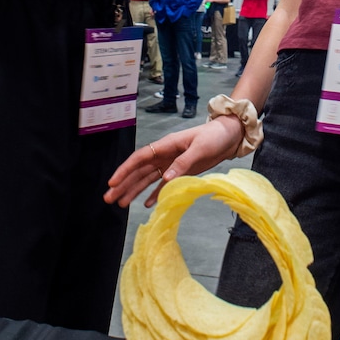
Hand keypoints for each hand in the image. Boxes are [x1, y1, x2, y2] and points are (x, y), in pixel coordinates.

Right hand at [104, 114, 243, 207]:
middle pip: (139, 171)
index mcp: (165, 146)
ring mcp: (171, 164)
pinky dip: (154, 194)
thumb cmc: (214, 136)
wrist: (229, 136)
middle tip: (109, 199)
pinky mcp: (181, 172)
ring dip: (134, 190)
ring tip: (121, 204)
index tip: (113, 183)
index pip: (139, 158)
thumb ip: (183, 163)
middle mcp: (164, 155)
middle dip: (123, 184)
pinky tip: (146, 204)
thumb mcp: (200, 148)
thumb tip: (166, 178)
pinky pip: (163, 184)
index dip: (124, 170)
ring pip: (147, 179)